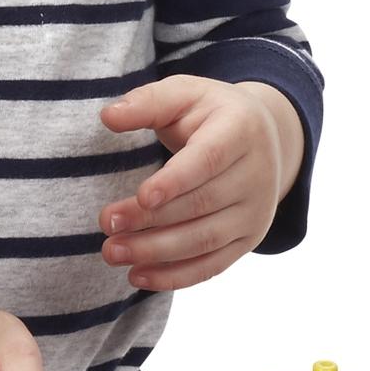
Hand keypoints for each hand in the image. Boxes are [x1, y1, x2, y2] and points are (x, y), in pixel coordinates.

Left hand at [97, 77, 303, 292]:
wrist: (263, 137)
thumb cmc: (210, 114)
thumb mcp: (184, 94)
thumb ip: (147, 102)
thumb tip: (108, 116)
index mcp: (241, 130)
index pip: (209, 160)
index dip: (176, 180)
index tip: (142, 196)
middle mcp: (257, 174)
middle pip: (202, 204)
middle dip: (151, 219)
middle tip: (106, 223)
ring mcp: (255, 212)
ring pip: (205, 239)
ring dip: (156, 251)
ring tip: (112, 252)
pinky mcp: (247, 240)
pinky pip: (212, 266)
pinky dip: (174, 277)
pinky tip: (136, 276)